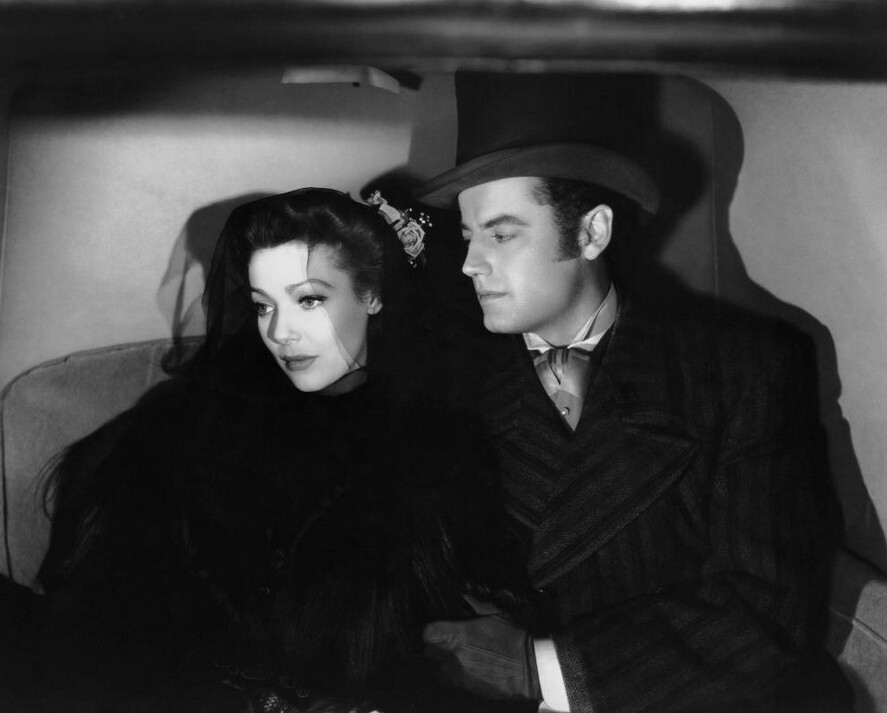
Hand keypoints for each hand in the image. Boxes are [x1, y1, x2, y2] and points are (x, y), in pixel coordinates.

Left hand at [422, 603, 541, 701]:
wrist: (531, 667)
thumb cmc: (514, 636)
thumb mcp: (496, 612)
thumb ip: (476, 601)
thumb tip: (463, 592)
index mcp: (457, 634)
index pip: (428, 633)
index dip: (431, 630)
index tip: (438, 628)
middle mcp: (453, 656)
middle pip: (428, 652)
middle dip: (434, 646)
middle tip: (446, 642)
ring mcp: (459, 675)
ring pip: (437, 670)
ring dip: (441, 663)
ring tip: (452, 658)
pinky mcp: (467, 689)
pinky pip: (451, 683)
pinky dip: (453, 677)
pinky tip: (464, 670)